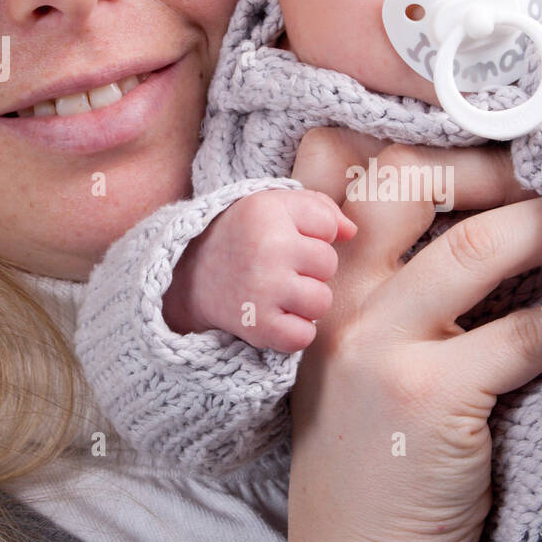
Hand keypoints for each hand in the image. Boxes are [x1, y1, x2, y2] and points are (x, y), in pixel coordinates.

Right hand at [162, 187, 355, 351]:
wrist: (189, 276)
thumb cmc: (244, 237)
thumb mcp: (273, 206)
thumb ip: (319, 208)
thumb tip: (351, 232)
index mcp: (268, 211)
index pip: (328, 226)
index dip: (313, 235)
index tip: (287, 238)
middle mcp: (266, 248)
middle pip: (329, 265)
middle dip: (310, 269)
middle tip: (278, 269)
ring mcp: (262, 289)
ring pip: (321, 302)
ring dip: (305, 302)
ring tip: (279, 293)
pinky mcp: (257, 326)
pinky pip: (304, 336)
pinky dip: (294, 332)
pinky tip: (276, 317)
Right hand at [283, 129, 541, 541]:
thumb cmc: (374, 455)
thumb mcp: (355, 357)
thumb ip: (390, 289)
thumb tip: (489, 215)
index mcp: (321, 286)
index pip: (348, 170)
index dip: (427, 145)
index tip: (491, 146)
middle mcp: (337, 302)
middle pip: (407, 182)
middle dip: (490, 164)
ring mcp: (377, 347)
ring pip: (476, 247)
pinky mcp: (429, 395)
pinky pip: (522, 334)